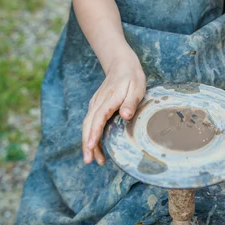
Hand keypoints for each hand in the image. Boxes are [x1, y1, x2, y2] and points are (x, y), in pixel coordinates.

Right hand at [82, 51, 145, 165]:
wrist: (121, 63)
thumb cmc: (132, 76)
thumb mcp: (137, 87)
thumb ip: (131, 102)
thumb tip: (125, 116)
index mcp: (110, 98)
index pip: (98, 118)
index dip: (94, 133)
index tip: (89, 147)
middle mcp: (99, 102)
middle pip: (88, 124)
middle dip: (87, 143)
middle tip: (89, 161)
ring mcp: (96, 103)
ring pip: (88, 124)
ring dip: (88, 142)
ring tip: (94, 159)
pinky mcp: (96, 105)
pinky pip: (90, 122)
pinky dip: (90, 135)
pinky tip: (96, 146)